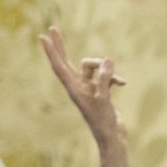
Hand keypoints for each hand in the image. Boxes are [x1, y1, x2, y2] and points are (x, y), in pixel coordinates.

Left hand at [39, 26, 124, 147]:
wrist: (112, 138)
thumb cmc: (104, 122)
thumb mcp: (104, 98)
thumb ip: (104, 78)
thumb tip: (108, 60)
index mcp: (74, 89)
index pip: (60, 66)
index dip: (52, 51)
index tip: (43, 37)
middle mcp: (78, 86)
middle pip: (66, 61)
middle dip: (61, 46)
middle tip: (52, 28)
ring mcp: (88, 88)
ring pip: (93, 67)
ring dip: (106, 69)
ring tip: (118, 80)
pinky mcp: (99, 91)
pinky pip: (105, 76)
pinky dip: (113, 77)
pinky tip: (123, 84)